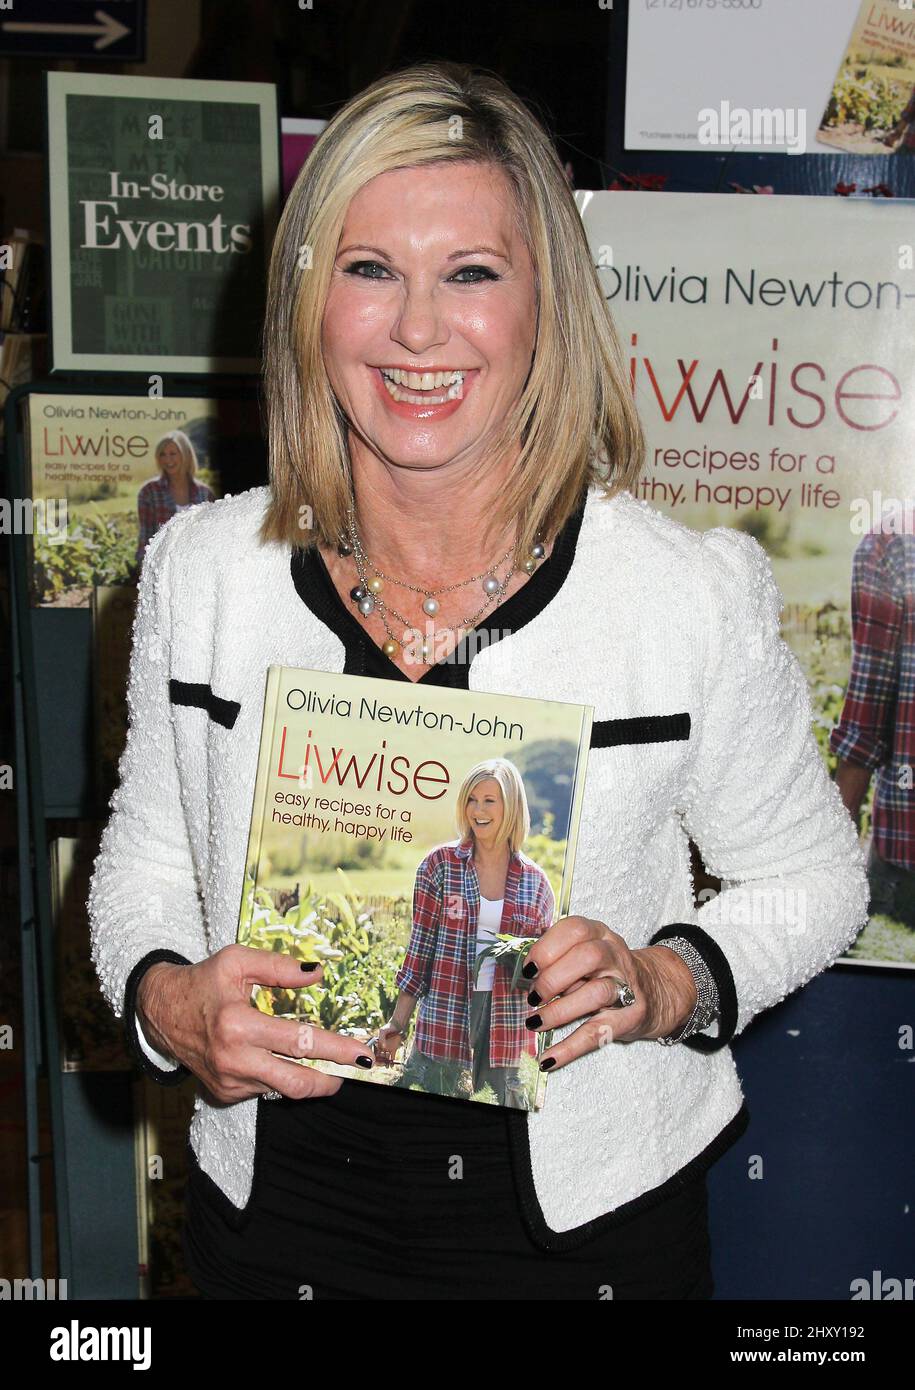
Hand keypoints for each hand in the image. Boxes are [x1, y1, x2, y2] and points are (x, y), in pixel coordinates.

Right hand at [136, 943, 376, 1102]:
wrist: (161, 1012)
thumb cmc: (203, 982)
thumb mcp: (237, 961)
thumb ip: (278, 966)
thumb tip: (318, 973)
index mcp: (237, 1024)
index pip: (298, 1041)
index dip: (335, 1048)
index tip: (360, 1053)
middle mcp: (233, 1059)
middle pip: (296, 1081)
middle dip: (331, 1079)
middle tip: (354, 1069)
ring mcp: (228, 1081)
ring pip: (282, 1088)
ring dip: (308, 1078)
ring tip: (327, 1065)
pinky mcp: (225, 1093)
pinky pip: (264, 1088)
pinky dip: (279, 1076)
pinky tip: (281, 1060)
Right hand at [373, 1024, 403, 1065]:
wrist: (397, 1026)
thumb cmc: (388, 1027)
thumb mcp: (383, 1031)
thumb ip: (381, 1038)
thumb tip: (383, 1047)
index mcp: (377, 1044)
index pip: (374, 1053)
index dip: (374, 1058)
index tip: (375, 1061)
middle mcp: (382, 1048)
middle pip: (380, 1057)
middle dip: (380, 1062)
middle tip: (382, 1064)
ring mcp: (388, 1049)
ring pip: (386, 1058)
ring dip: (386, 1063)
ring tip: (387, 1066)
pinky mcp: (394, 1049)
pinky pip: (392, 1057)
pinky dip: (392, 1061)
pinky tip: (392, 1066)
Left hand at [520, 917, 698, 1070]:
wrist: (652, 991)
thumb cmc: (605, 971)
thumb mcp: (586, 952)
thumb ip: (560, 959)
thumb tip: (524, 979)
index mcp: (599, 934)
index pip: (575, 930)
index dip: (547, 948)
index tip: (528, 969)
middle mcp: (615, 955)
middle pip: (588, 957)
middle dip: (553, 978)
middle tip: (533, 996)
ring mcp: (625, 986)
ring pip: (596, 993)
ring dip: (559, 1010)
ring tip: (535, 1022)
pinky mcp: (629, 1017)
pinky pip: (598, 1033)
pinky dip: (569, 1049)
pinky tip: (548, 1059)